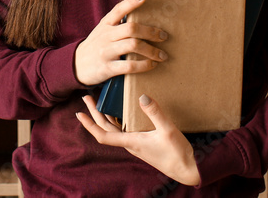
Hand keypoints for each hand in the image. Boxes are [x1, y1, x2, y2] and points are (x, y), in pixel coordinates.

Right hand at [74, 0, 167, 85]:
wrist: (76, 66)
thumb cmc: (96, 46)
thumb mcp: (102, 31)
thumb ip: (117, 25)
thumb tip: (142, 18)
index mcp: (105, 24)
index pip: (118, 9)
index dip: (131, 2)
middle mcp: (105, 36)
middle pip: (131, 28)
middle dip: (151, 32)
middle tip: (164, 36)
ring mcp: (106, 51)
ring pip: (133, 45)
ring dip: (151, 50)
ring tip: (162, 55)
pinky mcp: (107, 67)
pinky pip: (129, 66)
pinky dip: (144, 65)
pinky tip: (152, 65)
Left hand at [76, 93, 200, 185]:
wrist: (187, 170)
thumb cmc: (177, 153)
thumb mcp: (168, 130)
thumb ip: (155, 113)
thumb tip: (141, 96)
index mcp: (131, 142)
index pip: (104, 135)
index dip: (90, 125)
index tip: (79, 114)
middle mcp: (130, 144)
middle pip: (106, 129)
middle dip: (94, 114)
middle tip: (87, 98)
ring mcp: (136, 145)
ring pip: (114, 130)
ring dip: (104, 117)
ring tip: (99, 103)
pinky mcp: (143, 144)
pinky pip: (123, 131)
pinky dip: (116, 121)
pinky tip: (120, 113)